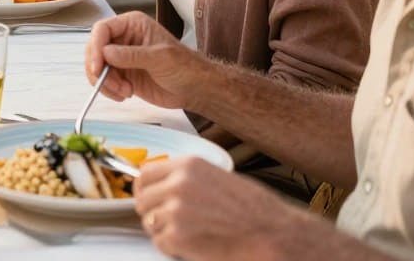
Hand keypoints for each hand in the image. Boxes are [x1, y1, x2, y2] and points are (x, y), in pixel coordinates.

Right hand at [83, 12, 203, 108]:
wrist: (194, 89)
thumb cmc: (184, 67)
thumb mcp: (160, 58)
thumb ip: (132, 55)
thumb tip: (105, 53)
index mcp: (132, 24)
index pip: (102, 30)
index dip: (95, 47)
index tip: (97, 67)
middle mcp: (122, 38)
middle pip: (95, 49)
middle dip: (100, 69)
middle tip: (113, 84)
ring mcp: (120, 57)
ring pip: (96, 67)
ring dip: (105, 83)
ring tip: (125, 91)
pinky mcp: (121, 74)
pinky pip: (103, 81)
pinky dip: (109, 90)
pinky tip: (125, 94)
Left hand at [135, 157, 295, 260]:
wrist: (271, 233)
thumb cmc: (252, 208)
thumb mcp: (217, 177)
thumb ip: (186, 178)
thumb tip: (161, 184)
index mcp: (187, 166)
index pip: (144, 174)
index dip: (145, 188)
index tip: (149, 197)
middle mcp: (178, 184)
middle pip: (142, 200)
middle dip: (153, 212)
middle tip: (171, 221)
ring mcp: (175, 210)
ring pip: (149, 222)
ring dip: (164, 230)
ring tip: (189, 232)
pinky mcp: (177, 235)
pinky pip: (159, 243)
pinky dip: (172, 247)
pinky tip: (193, 244)